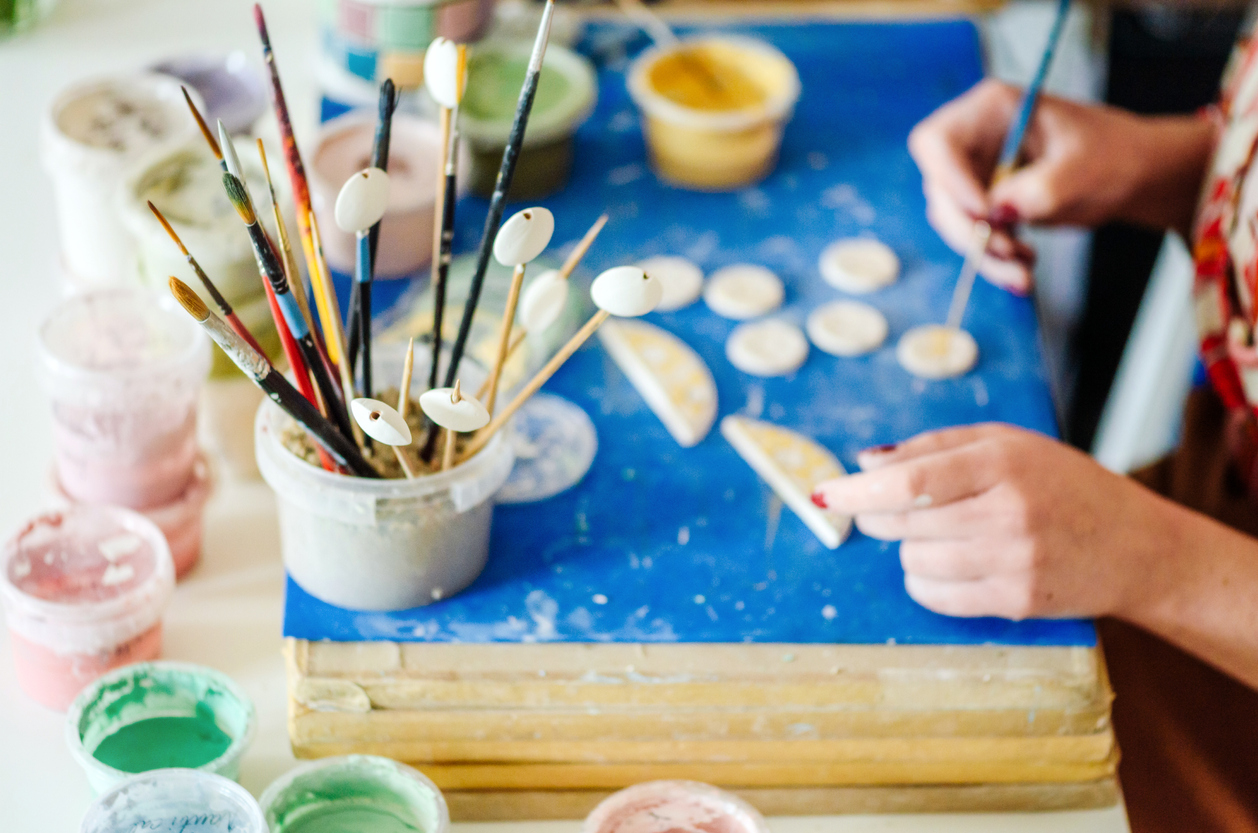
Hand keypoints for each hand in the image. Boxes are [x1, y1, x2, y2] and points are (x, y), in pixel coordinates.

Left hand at [811, 424, 1173, 620]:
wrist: (1134, 546)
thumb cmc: (1060, 484)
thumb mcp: (1005, 444)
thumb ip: (932, 446)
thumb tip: (864, 462)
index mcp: (1003, 462)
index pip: (911, 481)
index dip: (858, 491)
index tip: (824, 494)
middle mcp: (1008, 512)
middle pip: (903, 522)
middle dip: (878, 516)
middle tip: (886, 509)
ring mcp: (1014, 561)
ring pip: (913, 560)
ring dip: (909, 548)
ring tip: (946, 534)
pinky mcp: (1016, 601)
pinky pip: (935, 596)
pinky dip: (926, 581)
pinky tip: (950, 564)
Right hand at [908, 79, 1214, 291]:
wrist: (1133, 174)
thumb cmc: (1115, 155)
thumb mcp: (1083, 169)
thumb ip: (1041, 188)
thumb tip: (996, 213)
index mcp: (992, 110)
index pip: (937, 142)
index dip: (948, 179)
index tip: (981, 212)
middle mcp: (974, 141)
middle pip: (940, 190)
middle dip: (968, 230)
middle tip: (1007, 252)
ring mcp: (976, 174)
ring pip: (953, 222)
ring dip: (983, 252)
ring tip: (1024, 270)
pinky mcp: (984, 204)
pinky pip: (972, 238)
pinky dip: (993, 259)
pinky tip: (1021, 269)